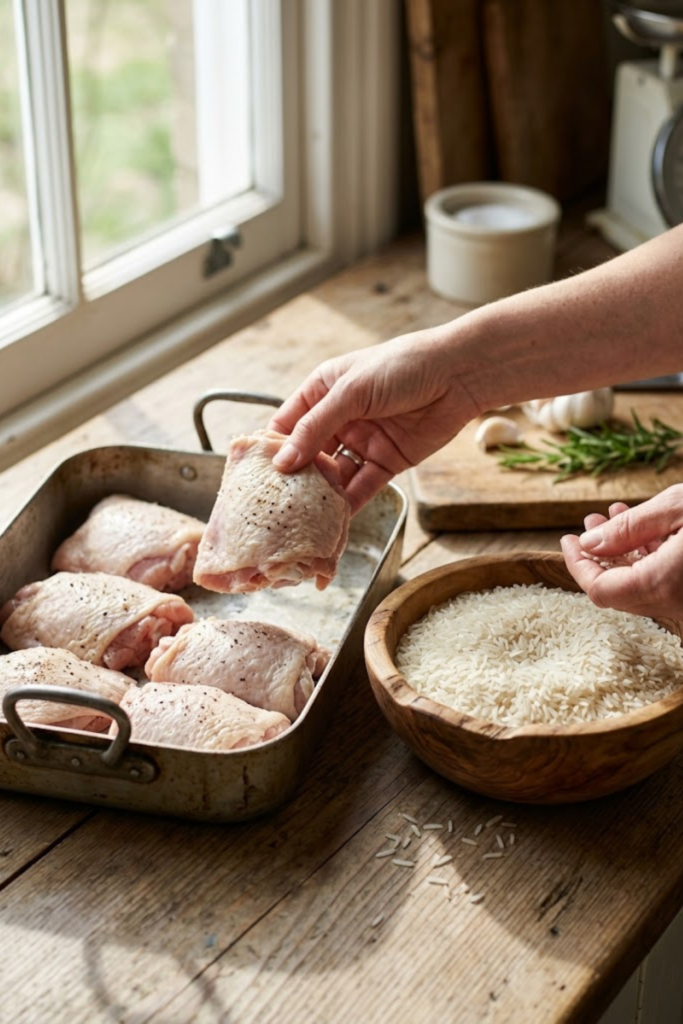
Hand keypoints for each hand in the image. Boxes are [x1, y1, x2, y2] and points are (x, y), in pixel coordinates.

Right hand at [267, 329, 480, 511]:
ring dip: (321, 495)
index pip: (287, 425)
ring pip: (334, 475)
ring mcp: (363, 441)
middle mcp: (339, 418)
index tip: (256, 476)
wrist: (458, 375)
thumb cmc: (402, 366)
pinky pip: (362, 487)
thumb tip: (284, 462)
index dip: (272, 450)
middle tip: (277, 504)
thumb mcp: (351, 392)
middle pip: (308, 455)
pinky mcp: (387, 462)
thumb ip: (316, 427)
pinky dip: (349, 504)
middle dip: (295, 479)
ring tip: (303, 517)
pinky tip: (334, 520)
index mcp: (323, 392)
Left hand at [560, 485, 682, 619]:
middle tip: (591, 522)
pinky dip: (649, 560)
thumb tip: (590, 542)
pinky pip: (664, 584)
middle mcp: (675, 603)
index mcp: (661, 584)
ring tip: (615, 517)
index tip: (568, 540)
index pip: (600, 590)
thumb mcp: (676, 508)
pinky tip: (647, 529)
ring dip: (624, 553)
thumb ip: (629, 528)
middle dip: (599, 555)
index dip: (578, 565)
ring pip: (642, 587)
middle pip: (619, 591)